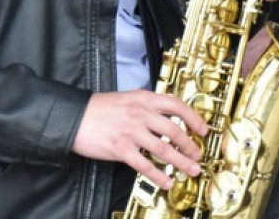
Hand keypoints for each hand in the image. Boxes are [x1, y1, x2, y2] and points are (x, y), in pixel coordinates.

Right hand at [72, 90, 208, 189]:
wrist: (75, 116)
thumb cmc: (100, 108)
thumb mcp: (128, 98)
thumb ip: (147, 105)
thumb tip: (167, 116)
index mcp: (144, 99)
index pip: (177, 105)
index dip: (194, 118)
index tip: (203, 129)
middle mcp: (141, 114)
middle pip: (174, 130)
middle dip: (190, 145)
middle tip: (198, 154)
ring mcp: (132, 132)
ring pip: (163, 149)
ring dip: (180, 162)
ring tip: (190, 170)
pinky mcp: (121, 149)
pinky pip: (145, 165)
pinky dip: (158, 175)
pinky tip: (166, 181)